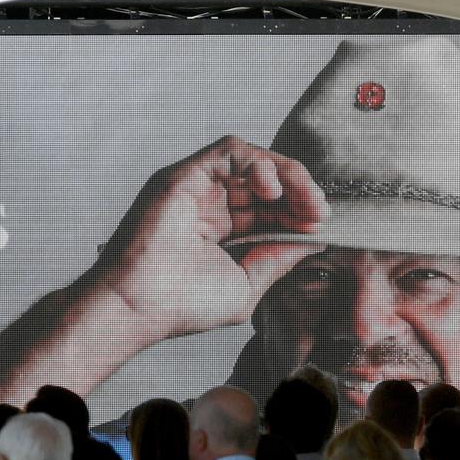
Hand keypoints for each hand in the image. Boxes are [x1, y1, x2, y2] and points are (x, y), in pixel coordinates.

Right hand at [88, 135, 327, 338]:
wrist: (139, 307)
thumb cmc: (180, 305)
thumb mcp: (247, 286)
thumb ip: (278, 258)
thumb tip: (313, 239)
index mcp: (223, 234)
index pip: (270, 210)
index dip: (299, 212)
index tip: (320, 226)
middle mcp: (210, 207)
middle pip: (266, 183)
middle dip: (300, 193)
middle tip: (319, 211)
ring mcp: (196, 189)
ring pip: (252, 162)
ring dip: (287, 175)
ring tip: (305, 200)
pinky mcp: (184, 176)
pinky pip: (229, 152)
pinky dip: (259, 163)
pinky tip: (275, 188)